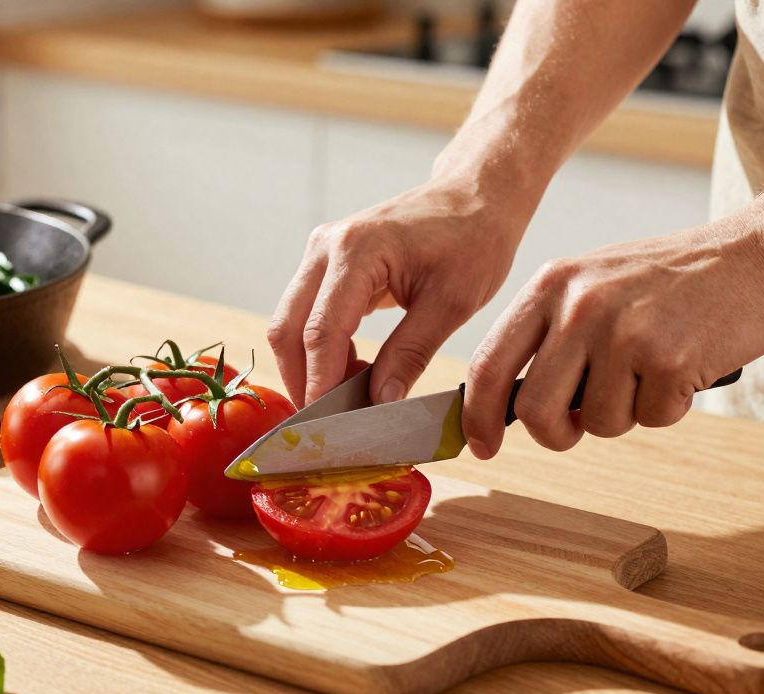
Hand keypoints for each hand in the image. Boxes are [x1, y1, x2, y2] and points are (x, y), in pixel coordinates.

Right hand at [268, 179, 531, 406]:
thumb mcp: (452, 303)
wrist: (476, 195)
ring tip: (351, 397)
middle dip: (302, 380)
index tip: (327, 427)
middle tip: (330, 423)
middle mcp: (326, 247)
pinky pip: (306, 313)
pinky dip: (321, 349)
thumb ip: (410, 354)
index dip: (320, 383)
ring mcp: (321, 252)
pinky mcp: (326, 262)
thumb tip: (379, 403)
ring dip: (310, 366)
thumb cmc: (473, 238)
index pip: (321, 331)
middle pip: (288, 328)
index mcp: (357, 250)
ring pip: (289, 323)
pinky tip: (354, 369)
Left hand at [464, 224, 763, 457]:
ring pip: (596, 422)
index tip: (481, 444)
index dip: (477, 415)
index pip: (489, 362)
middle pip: (535, 410)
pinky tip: (682, 367)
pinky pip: (651, 419)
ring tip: (648, 371)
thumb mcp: (591, 286)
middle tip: (577, 425)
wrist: (752, 257)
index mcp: (550, 285)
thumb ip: (548, 336)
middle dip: (556, 433)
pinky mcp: (669, 360)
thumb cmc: (668, 281)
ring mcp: (624, 333)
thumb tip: (506, 405)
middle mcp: (579, 307)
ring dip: (624, 413)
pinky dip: (667, 408)